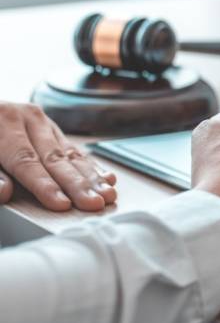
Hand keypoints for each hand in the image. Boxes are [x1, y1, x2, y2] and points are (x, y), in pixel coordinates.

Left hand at [0, 102, 116, 210]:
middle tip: (94, 203)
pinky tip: (106, 177)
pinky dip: (91, 165)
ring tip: (107, 195)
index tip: (61, 204)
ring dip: (91, 178)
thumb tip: (4, 192)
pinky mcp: (50, 127)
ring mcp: (41, 121)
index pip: (26, 161)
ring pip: (69, 153)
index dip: (44, 185)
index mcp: (1, 121)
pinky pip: (73, 148)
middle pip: (54, 157)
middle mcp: (27, 117)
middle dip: (77, 184)